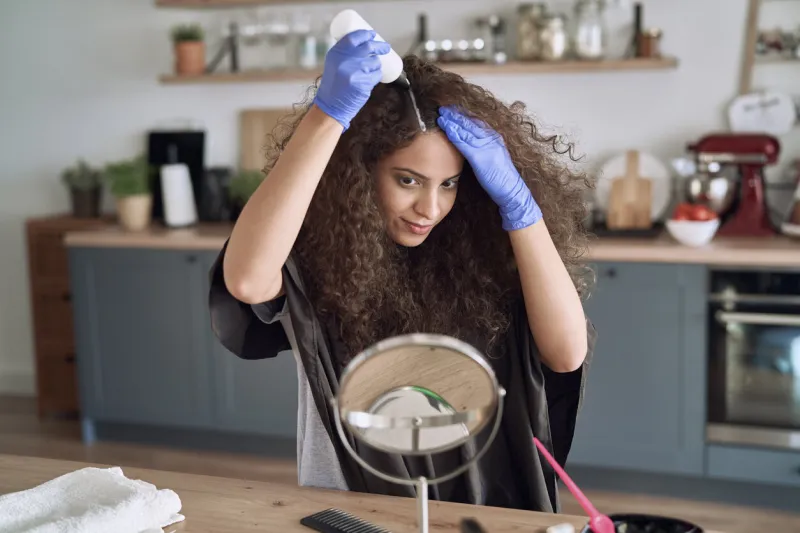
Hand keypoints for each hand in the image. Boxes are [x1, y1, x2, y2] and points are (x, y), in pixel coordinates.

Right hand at [313, 29, 389, 130]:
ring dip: (376, 65)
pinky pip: (376, 75)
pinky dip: (376, 77)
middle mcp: (345, 60)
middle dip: (380, 46)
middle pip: (368, 47)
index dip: (366, 34)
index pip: (354, 37)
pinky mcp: (363, 84)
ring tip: (368, 72)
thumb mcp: (334, 64)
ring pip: (375, 62)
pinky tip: (368, 81)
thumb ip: (345, 54)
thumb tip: (364, 43)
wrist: (330, 105)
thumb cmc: (333, 84)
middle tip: (386, 47)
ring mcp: (355, 72)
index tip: (372, 34)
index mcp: (336, 53)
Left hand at [437, 106, 541, 230]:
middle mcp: (491, 139)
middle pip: (471, 123)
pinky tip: (447, 129)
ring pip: (467, 130)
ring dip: (453, 121)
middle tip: (444, 108)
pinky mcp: (481, 157)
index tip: (453, 109)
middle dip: (457, 114)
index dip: (464, 115)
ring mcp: (487, 147)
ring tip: (442, 115)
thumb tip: (470, 145)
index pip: (477, 122)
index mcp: (495, 138)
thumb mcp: (492, 159)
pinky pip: (466, 143)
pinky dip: (455, 134)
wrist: (511, 191)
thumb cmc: (501, 179)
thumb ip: (483, 149)